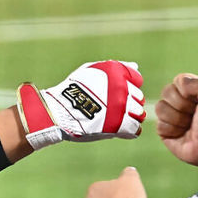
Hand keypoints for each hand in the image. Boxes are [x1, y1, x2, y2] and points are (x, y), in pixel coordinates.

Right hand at [17, 60, 145, 150]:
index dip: (129, 87)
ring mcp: (121, 107)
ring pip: (139, 114)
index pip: (137, 79)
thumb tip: (136, 66)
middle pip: (138, 98)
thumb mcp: (92, 70)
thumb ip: (116, 67)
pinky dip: (130, 130)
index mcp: (116, 72)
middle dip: (130, 103)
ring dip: (131, 117)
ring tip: (118, 120)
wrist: (58, 111)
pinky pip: (135, 129)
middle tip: (116, 109)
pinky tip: (120, 130)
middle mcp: (122, 88)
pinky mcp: (119, 125)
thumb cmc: (73, 89)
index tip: (118, 93)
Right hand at [155, 73, 197, 179]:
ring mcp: (170, 115)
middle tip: (194, 116)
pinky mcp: (163, 130)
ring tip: (188, 126)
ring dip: (177, 120)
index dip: (186, 92)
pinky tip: (182, 135)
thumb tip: (180, 82)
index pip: (178, 80)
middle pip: (166, 92)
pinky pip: (159, 124)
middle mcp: (178, 100)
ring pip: (160, 108)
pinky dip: (172, 131)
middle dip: (182, 106)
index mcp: (191, 91)